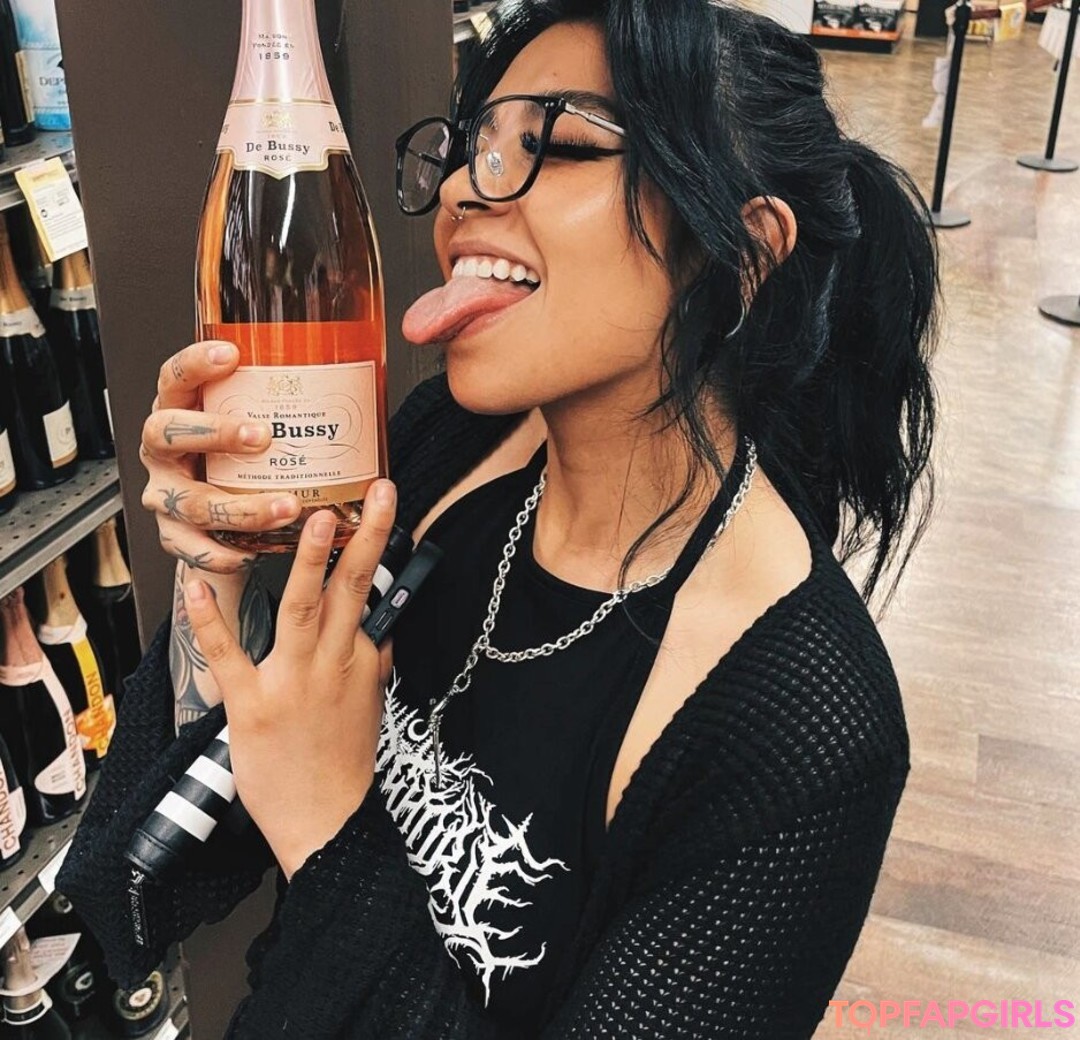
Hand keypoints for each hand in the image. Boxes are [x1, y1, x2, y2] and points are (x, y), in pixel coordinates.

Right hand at [140, 340, 302, 573]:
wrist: (218, 529)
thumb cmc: (241, 467)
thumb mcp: (252, 431)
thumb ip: (280, 411)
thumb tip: (354, 386)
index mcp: (178, 414)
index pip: (173, 378)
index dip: (195, 364)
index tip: (232, 355)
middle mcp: (164, 454)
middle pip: (167, 433)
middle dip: (215, 432)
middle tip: (263, 435)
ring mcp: (164, 496)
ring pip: (192, 500)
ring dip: (241, 506)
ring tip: (286, 506)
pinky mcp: (173, 536)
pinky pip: (194, 547)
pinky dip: (225, 552)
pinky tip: (253, 551)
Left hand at [181, 485, 396, 878]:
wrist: (327, 818)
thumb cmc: (345, 761)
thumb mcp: (371, 701)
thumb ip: (373, 657)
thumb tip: (378, 622)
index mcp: (361, 660)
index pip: (370, 593)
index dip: (376, 542)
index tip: (379, 501)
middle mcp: (332, 664)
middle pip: (351, 589)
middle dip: (363, 535)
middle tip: (373, 492)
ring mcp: (291, 682)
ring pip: (303, 610)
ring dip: (308, 562)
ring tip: (313, 517)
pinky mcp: (251, 705)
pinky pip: (229, 655)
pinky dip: (211, 621)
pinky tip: (196, 587)